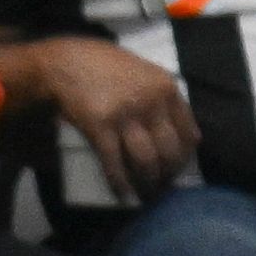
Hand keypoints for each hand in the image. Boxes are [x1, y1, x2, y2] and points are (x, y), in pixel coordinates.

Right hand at [39, 38, 197, 198]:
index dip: (184, 158)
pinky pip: (115, 163)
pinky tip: (122, 193)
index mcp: (166, 88)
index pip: (189, 134)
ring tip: (145, 194)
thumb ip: (161, 98)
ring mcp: (126, 115)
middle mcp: (151, 102)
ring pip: (147, 162)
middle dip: (167, 175)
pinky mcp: (101, 127)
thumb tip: (175, 133)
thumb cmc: (106, 66)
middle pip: (170, 152)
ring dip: (147, 184)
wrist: (66, 61)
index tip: (176, 169)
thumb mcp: (145, 73)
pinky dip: (120, 183)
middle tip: (160, 186)